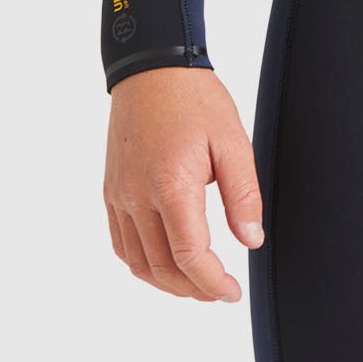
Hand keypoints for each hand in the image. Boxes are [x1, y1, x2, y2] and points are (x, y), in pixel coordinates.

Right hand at [103, 68, 264, 301]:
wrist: (151, 68)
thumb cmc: (194, 99)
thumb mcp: (233, 141)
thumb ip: (244, 194)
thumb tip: (251, 240)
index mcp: (171, 185)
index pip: (189, 257)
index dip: (212, 284)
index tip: (232, 293)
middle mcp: (137, 196)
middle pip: (161, 267)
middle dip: (193, 289)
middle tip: (220, 292)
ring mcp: (119, 195)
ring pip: (137, 262)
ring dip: (166, 283)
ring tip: (196, 284)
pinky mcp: (111, 191)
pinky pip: (121, 243)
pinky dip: (142, 263)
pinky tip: (164, 262)